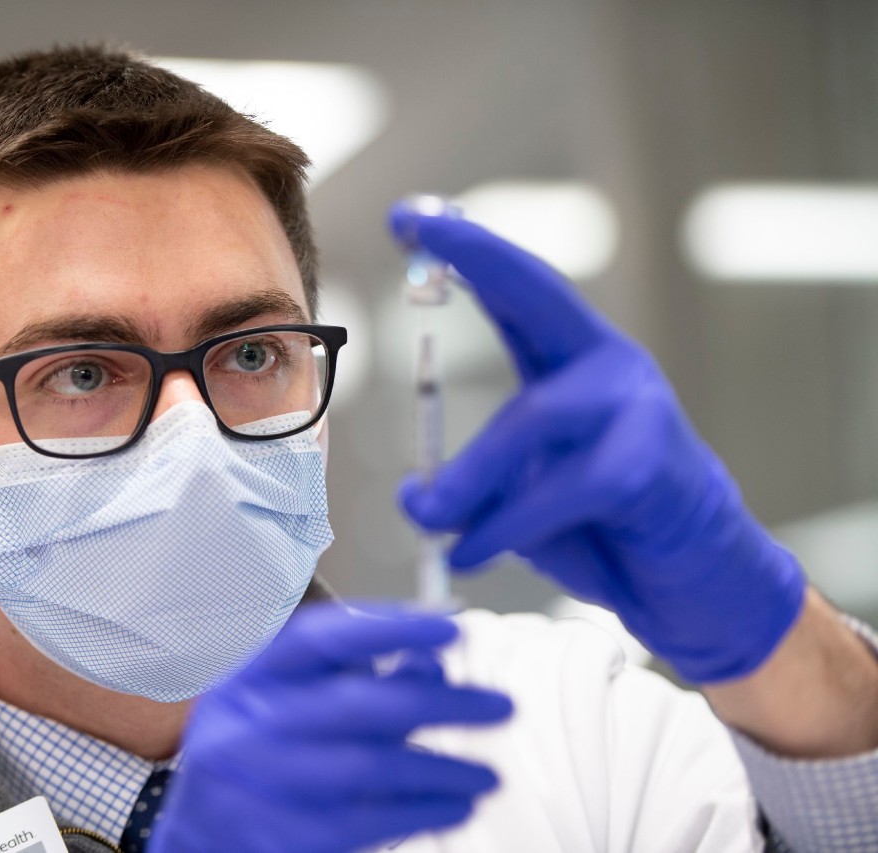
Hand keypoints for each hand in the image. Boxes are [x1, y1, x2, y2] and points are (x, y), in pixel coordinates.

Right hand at [149, 604, 511, 852]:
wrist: (201, 830)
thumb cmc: (266, 747)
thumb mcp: (298, 696)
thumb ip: (360, 673)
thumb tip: (435, 658)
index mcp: (256, 673)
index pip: (323, 637)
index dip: (391, 627)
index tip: (455, 627)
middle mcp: (248, 720)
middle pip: (354, 705)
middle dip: (439, 704)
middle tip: (502, 707)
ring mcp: (258, 781)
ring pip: (364, 770)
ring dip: (439, 770)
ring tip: (490, 774)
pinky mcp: (277, 835)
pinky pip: (361, 824)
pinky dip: (417, 814)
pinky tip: (455, 807)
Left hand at [391, 205, 805, 683]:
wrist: (698, 582)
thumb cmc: (604, 528)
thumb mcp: (522, 498)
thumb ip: (472, 486)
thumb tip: (415, 498)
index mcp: (573, 363)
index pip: (518, 292)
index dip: (467, 252)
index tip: (408, 216)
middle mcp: (609, 367)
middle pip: (540, 293)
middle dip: (476, 254)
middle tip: (415, 225)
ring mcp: (637, 409)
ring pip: (532, 419)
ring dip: (468, 475)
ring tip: (423, 515)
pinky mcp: (649, 467)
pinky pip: (560, 489)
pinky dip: (504, 527)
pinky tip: (471, 554)